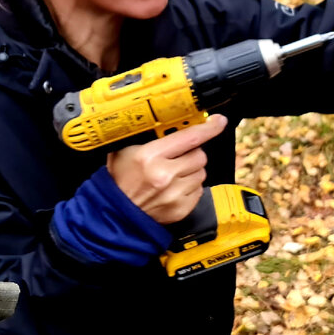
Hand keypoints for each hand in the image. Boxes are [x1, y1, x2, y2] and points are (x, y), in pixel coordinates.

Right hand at [107, 114, 226, 223]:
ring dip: (192, 171)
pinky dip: (190, 187)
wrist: (116, 212)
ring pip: (201, 173)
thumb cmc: (120, 180)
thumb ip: (149, 137)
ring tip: (173, 174)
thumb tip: (174, 124)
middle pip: (199, 156)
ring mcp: (174, 194)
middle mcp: (164, 175)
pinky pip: (198, 191)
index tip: (218, 122)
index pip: (190, 137)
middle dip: (192, 153)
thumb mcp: (125, 151)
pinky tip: (174, 188)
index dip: (208, 128)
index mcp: (150, 156)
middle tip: (178, 156)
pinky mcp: (180, 209)